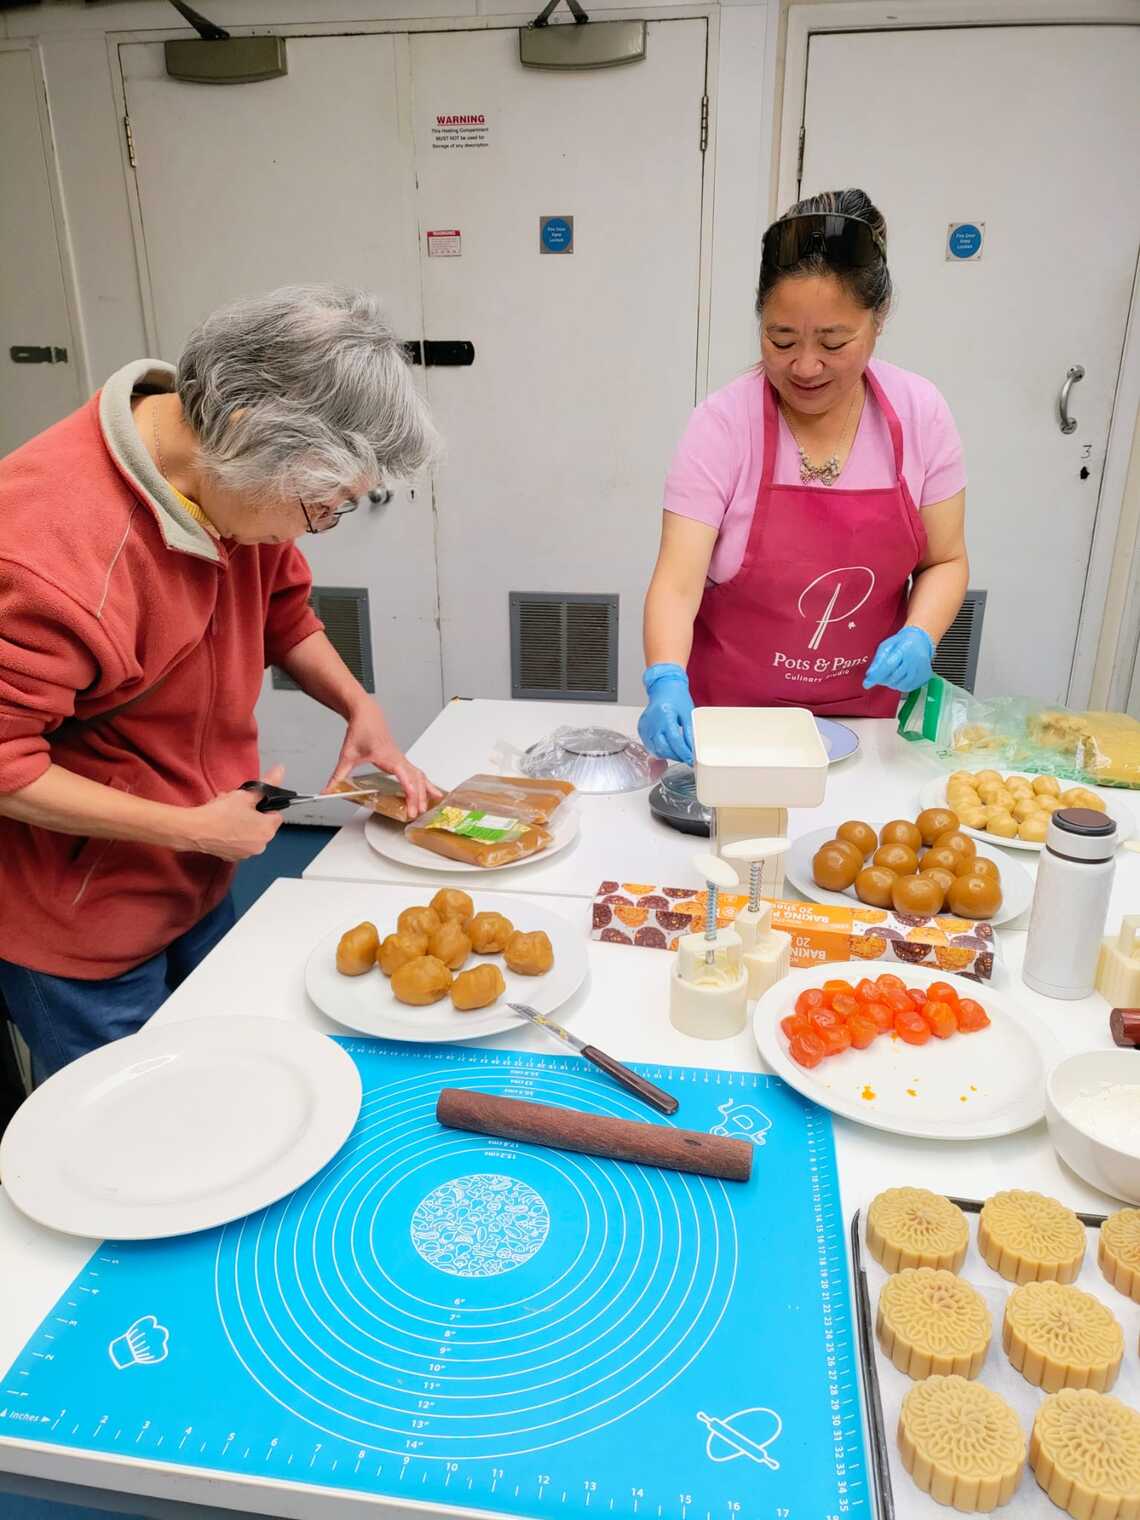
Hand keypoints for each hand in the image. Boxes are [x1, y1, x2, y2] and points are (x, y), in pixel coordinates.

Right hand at [184, 764, 284, 860]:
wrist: (196, 830)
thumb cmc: (221, 812)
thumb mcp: (245, 794)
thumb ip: (267, 783)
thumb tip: (281, 770)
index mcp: (267, 831)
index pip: (276, 815)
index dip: (265, 807)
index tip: (252, 803)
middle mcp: (261, 846)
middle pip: (263, 826)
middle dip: (254, 816)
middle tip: (238, 808)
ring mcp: (246, 854)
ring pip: (250, 834)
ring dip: (244, 826)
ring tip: (228, 816)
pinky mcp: (233, 857)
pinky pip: (239, 843)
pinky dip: (234, 836)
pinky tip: (223, 828)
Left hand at [329, 699, 441, 818]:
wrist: (367, 715)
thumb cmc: (361, 731)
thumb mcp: (347, 755)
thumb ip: (337, 776)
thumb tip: (327, 790)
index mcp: (387, 757)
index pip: (404, 776)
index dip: (410, 791)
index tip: (412, 804)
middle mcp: (398, 758)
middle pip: (415, 779)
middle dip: (419, 797)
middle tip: (416, 813)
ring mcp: (402, 759)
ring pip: (419, 776)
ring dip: (425, 791)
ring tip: (427, 807)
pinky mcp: (402, 759)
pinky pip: (417, 772)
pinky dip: (425, 783)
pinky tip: (430, 791)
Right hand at [637, 663, 694, 764]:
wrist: (664, 688)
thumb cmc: (676, 697)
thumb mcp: (687, 714)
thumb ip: (689, 733)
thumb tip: (692, 750)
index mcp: (665, 715)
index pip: (675, 741)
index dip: (683, 753)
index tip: (690, 760)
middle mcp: (653, 721)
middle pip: (664, 748)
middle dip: (676, 756)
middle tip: (686, 757)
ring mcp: (645, 725)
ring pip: (656, 749)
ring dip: (668, 755)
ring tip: (678, 753)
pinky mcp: (642, 728)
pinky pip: (650, 745)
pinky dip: (659, 750)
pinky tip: (668, 748)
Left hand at [863, 627, 934, 692]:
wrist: (920, 640)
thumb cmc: (902, 642)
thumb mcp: (886, 646)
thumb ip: (877, 660)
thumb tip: (870, 675)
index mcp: (905, 648)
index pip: (888, 665)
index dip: (876, 676)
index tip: (867, 683)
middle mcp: (915, 659)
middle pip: (894, 677)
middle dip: (882, 680)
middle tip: (879, 676)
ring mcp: (921, 668)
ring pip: (902, 684)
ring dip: (891, 684)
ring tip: (889, 675)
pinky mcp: (925, 676)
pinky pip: (909, 687)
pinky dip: (900, 686)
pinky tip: (899, 678)